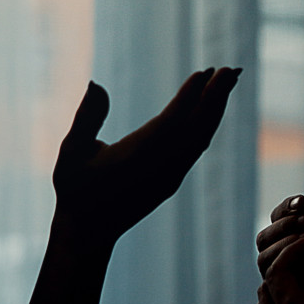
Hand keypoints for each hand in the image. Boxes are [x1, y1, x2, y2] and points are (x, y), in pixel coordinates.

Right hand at [52, 67, 240, 245]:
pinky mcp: (172, 180)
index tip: (206, 72)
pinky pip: (196, 148)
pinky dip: (206, 124)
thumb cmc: (74, 190)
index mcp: (137, 158)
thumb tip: (96, 84)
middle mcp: (161, 168)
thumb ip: (87, 118)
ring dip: (215, 108)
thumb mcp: (71, 152)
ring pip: (200, 138)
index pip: (172, 121)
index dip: (191, 96)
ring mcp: (170, 176)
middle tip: (232, 70)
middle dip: (216, 97)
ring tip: (228, 80)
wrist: (87, 233)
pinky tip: (211, 107)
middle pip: (197, 128)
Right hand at [254, 195, 303, 294]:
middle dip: (282, 228)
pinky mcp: (286, 301)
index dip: (287, 209)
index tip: (303, 203)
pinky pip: (271, 286)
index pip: (280, 217)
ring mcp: (285, 280)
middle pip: (265, 238)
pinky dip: (283, 274)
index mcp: (301, 237)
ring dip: (281, 248)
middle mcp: (287, 258)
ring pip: (264, 260)